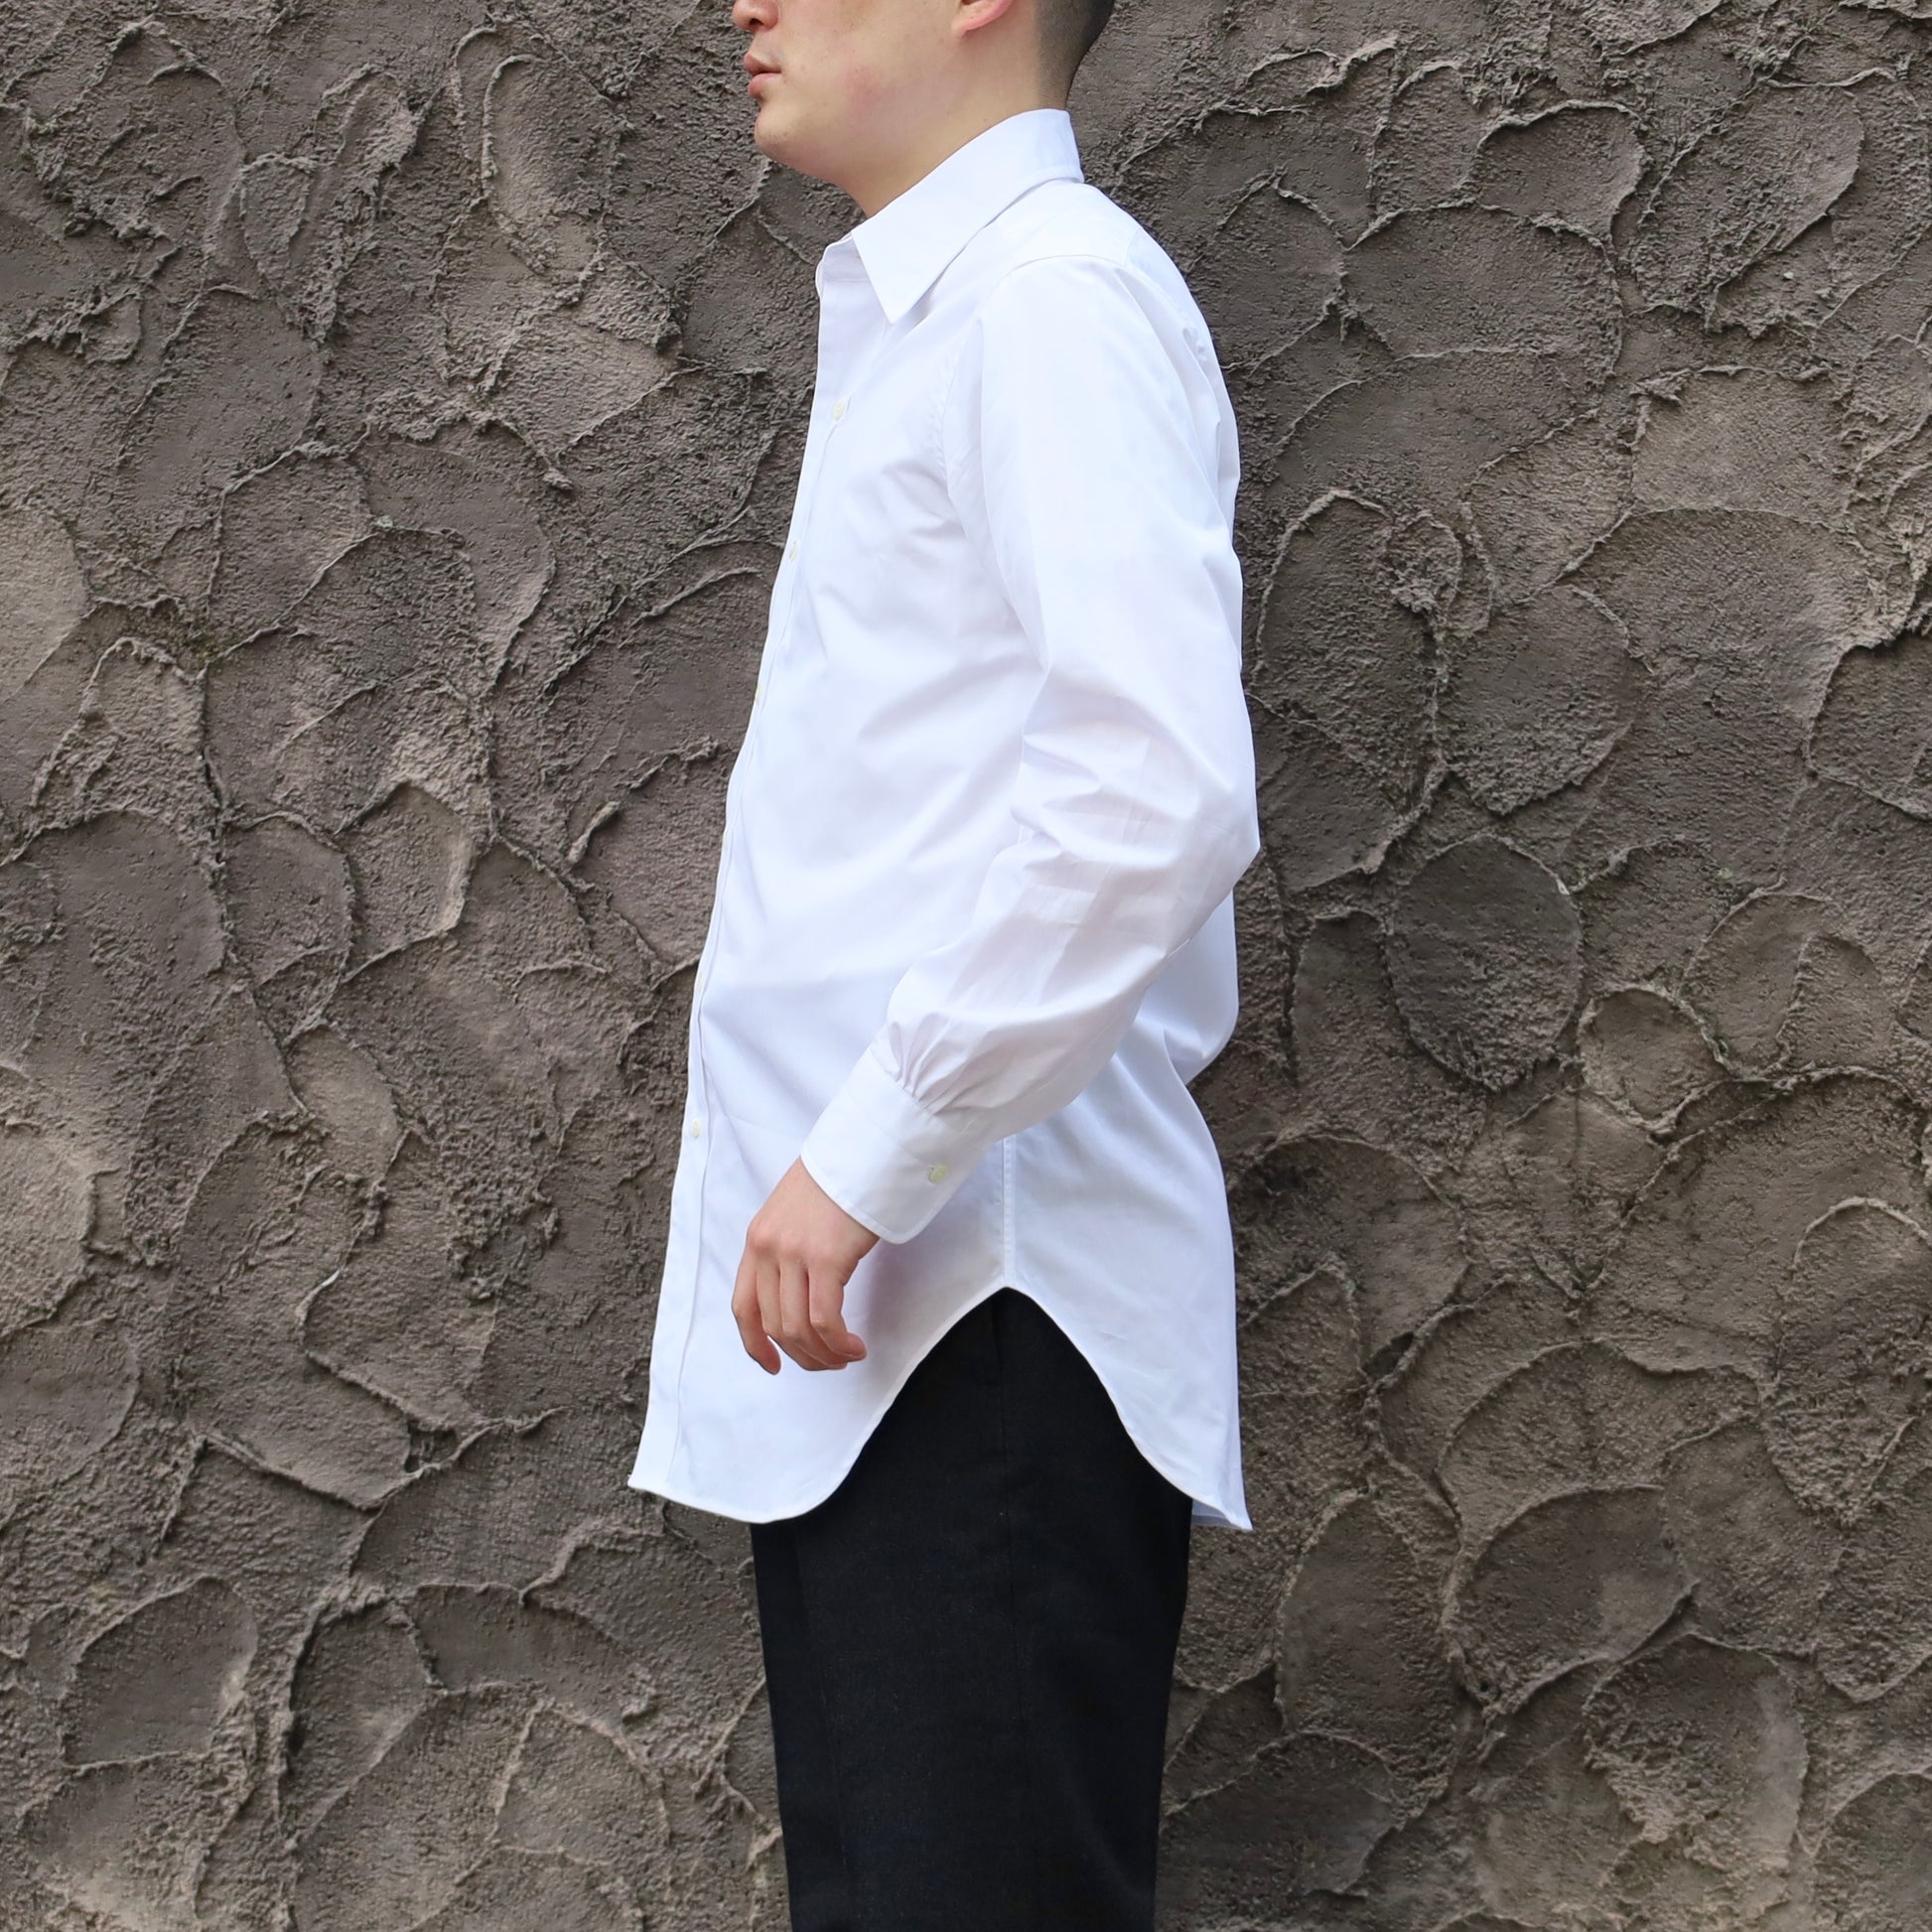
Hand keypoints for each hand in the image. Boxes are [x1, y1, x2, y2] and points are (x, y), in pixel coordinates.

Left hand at [731, 1157, 878, 1373]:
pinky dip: (838, 1342)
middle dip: (802, 1354)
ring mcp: (794, 1254)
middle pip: (774, 1324)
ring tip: (847, 1355)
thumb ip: (787, 1248)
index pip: (743, 1307)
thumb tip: (797, 1293)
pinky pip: (824, 1319)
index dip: (755, 1345)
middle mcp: (768, 1249)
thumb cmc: (839, 1179)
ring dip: (824, 1353)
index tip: (774, 1365)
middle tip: (830, 1361)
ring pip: (797, 1328)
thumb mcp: (794, 1213)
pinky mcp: (826, 1259)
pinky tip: (855, 1345)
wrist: (862, 1152)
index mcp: (757, 1240)